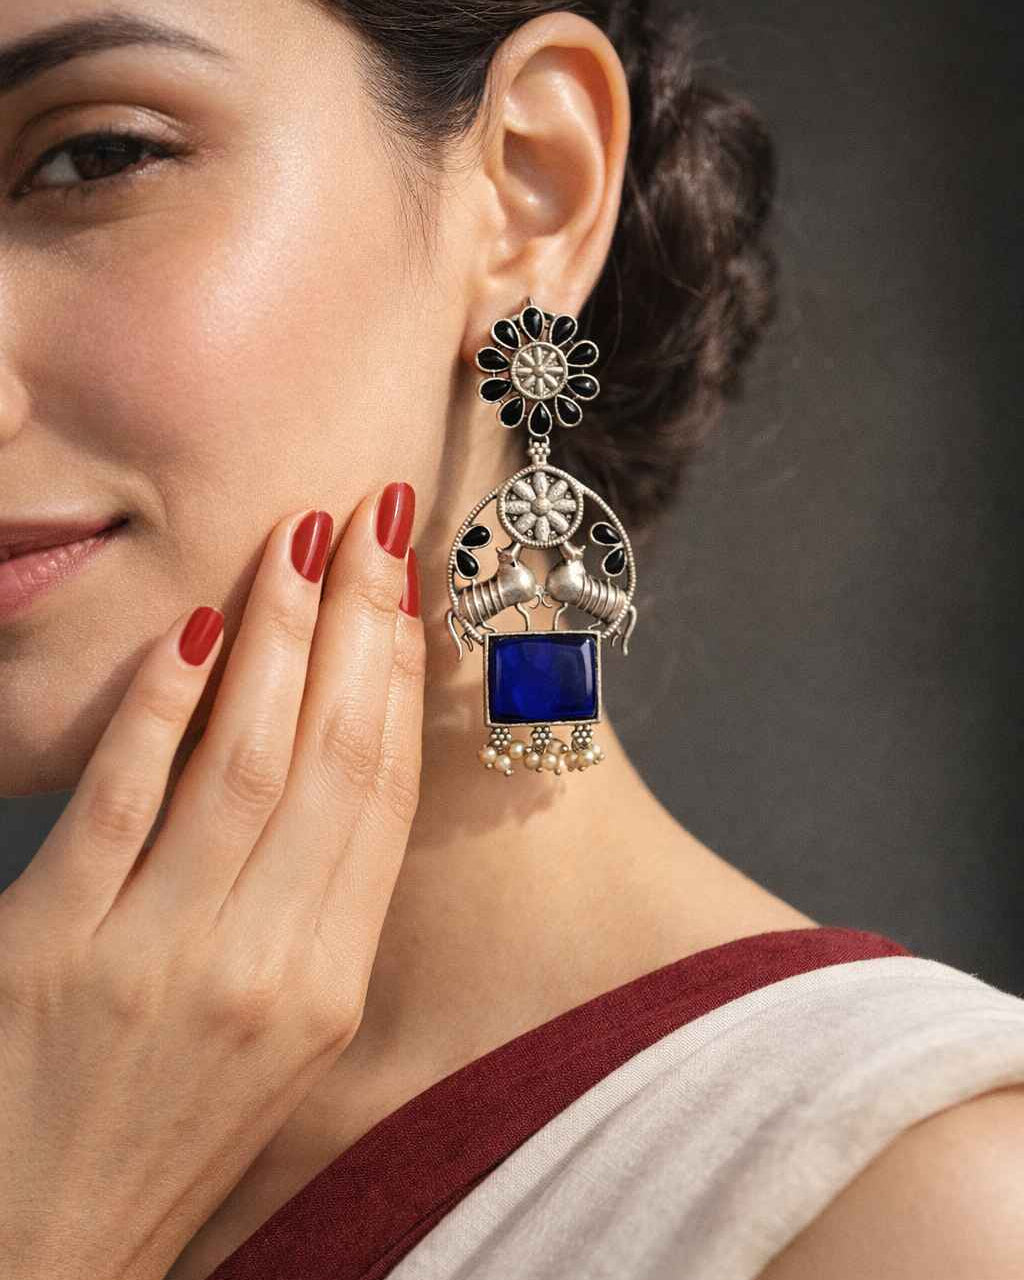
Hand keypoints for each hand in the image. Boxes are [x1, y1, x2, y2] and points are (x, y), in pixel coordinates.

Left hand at [0, 485, 423, 1279]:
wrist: (44, 1248)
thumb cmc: (170, 1132)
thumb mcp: (280, 1035)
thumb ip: (313, 904)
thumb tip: (337, 765)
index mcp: (330, 986)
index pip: (383, 796)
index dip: (400, 679)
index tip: (408, 588)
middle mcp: (266, 968)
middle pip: (334, 761)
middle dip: (358, 627)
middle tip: (370, 524)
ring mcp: (161, 959)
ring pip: (246, 764)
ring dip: (278, 642)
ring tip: (297, 548)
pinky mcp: (52, 952)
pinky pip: (121, 803)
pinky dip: (160, 709)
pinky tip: (190, 632)